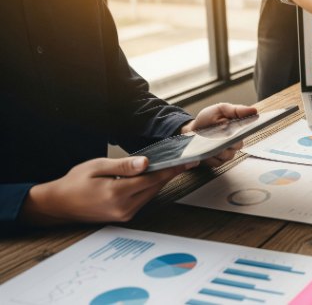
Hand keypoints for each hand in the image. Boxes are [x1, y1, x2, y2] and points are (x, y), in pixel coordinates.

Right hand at [21, 156, 190, 224]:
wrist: (59, 205)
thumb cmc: (75, 182)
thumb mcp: (97, 167)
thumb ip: (123, 166)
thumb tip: (146, 163)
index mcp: (116, 193)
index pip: (152, 179)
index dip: (172, 169)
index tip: (188, 161)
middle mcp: (124, 207)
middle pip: (155, 187)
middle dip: (170, 173)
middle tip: (186, 160)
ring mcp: (125, 214)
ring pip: (151, 194)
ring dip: (161, 181)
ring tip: (174, 165)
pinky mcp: (124, 216)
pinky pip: (143, 199)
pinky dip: (150, 187)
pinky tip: (154, 176)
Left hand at [182, 103, 257, 167]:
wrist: (192, 130)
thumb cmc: (207, 119)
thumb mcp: (221, 109)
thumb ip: (237, 110)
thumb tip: (254, 110)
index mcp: (239, 129)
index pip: (248, 131)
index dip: (248, 130)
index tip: (241, 128)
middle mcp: (236, 142)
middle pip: (238, 144)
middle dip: (228, 139)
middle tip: (218, 132)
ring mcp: (228, 153)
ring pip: (228, 154)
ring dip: (218, 148)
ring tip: (208, 141)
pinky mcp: (218, 162)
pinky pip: (218, 161)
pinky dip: (210, 156)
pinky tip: (204, 150)